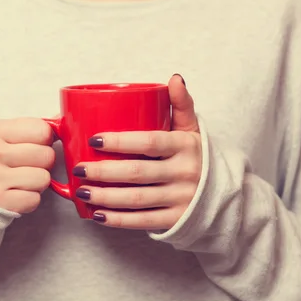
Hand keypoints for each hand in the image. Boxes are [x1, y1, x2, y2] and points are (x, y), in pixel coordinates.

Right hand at [0, 118, 54, 212]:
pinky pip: (35, 199)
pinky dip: (30, 198)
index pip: (43, 129)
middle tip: (26, 165)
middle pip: (47, 154)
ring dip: (38, 182)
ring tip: (21, 180)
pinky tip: (15, 193)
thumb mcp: (4, 137)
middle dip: (43, 162)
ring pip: (44, 178)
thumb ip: (33, 127)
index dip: (45, 139)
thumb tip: (66, 117)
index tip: (33, 145)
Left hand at [73, 74, 201, 229]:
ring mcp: (182, 199)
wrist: (222, 195)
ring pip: (137, 199)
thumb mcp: (193, 130)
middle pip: (137, 172)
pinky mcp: (176, 220)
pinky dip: (118, 220)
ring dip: (105, 196)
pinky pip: (143, 221)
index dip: (120, 141)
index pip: (149, 142)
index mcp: (186, 146)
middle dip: (103, 171)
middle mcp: (185, 173)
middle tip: (78, 168)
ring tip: (81, 191)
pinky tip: (98, 215)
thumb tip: (175, 78)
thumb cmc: (197, 157)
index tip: (93, 139)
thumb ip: (182, 105)